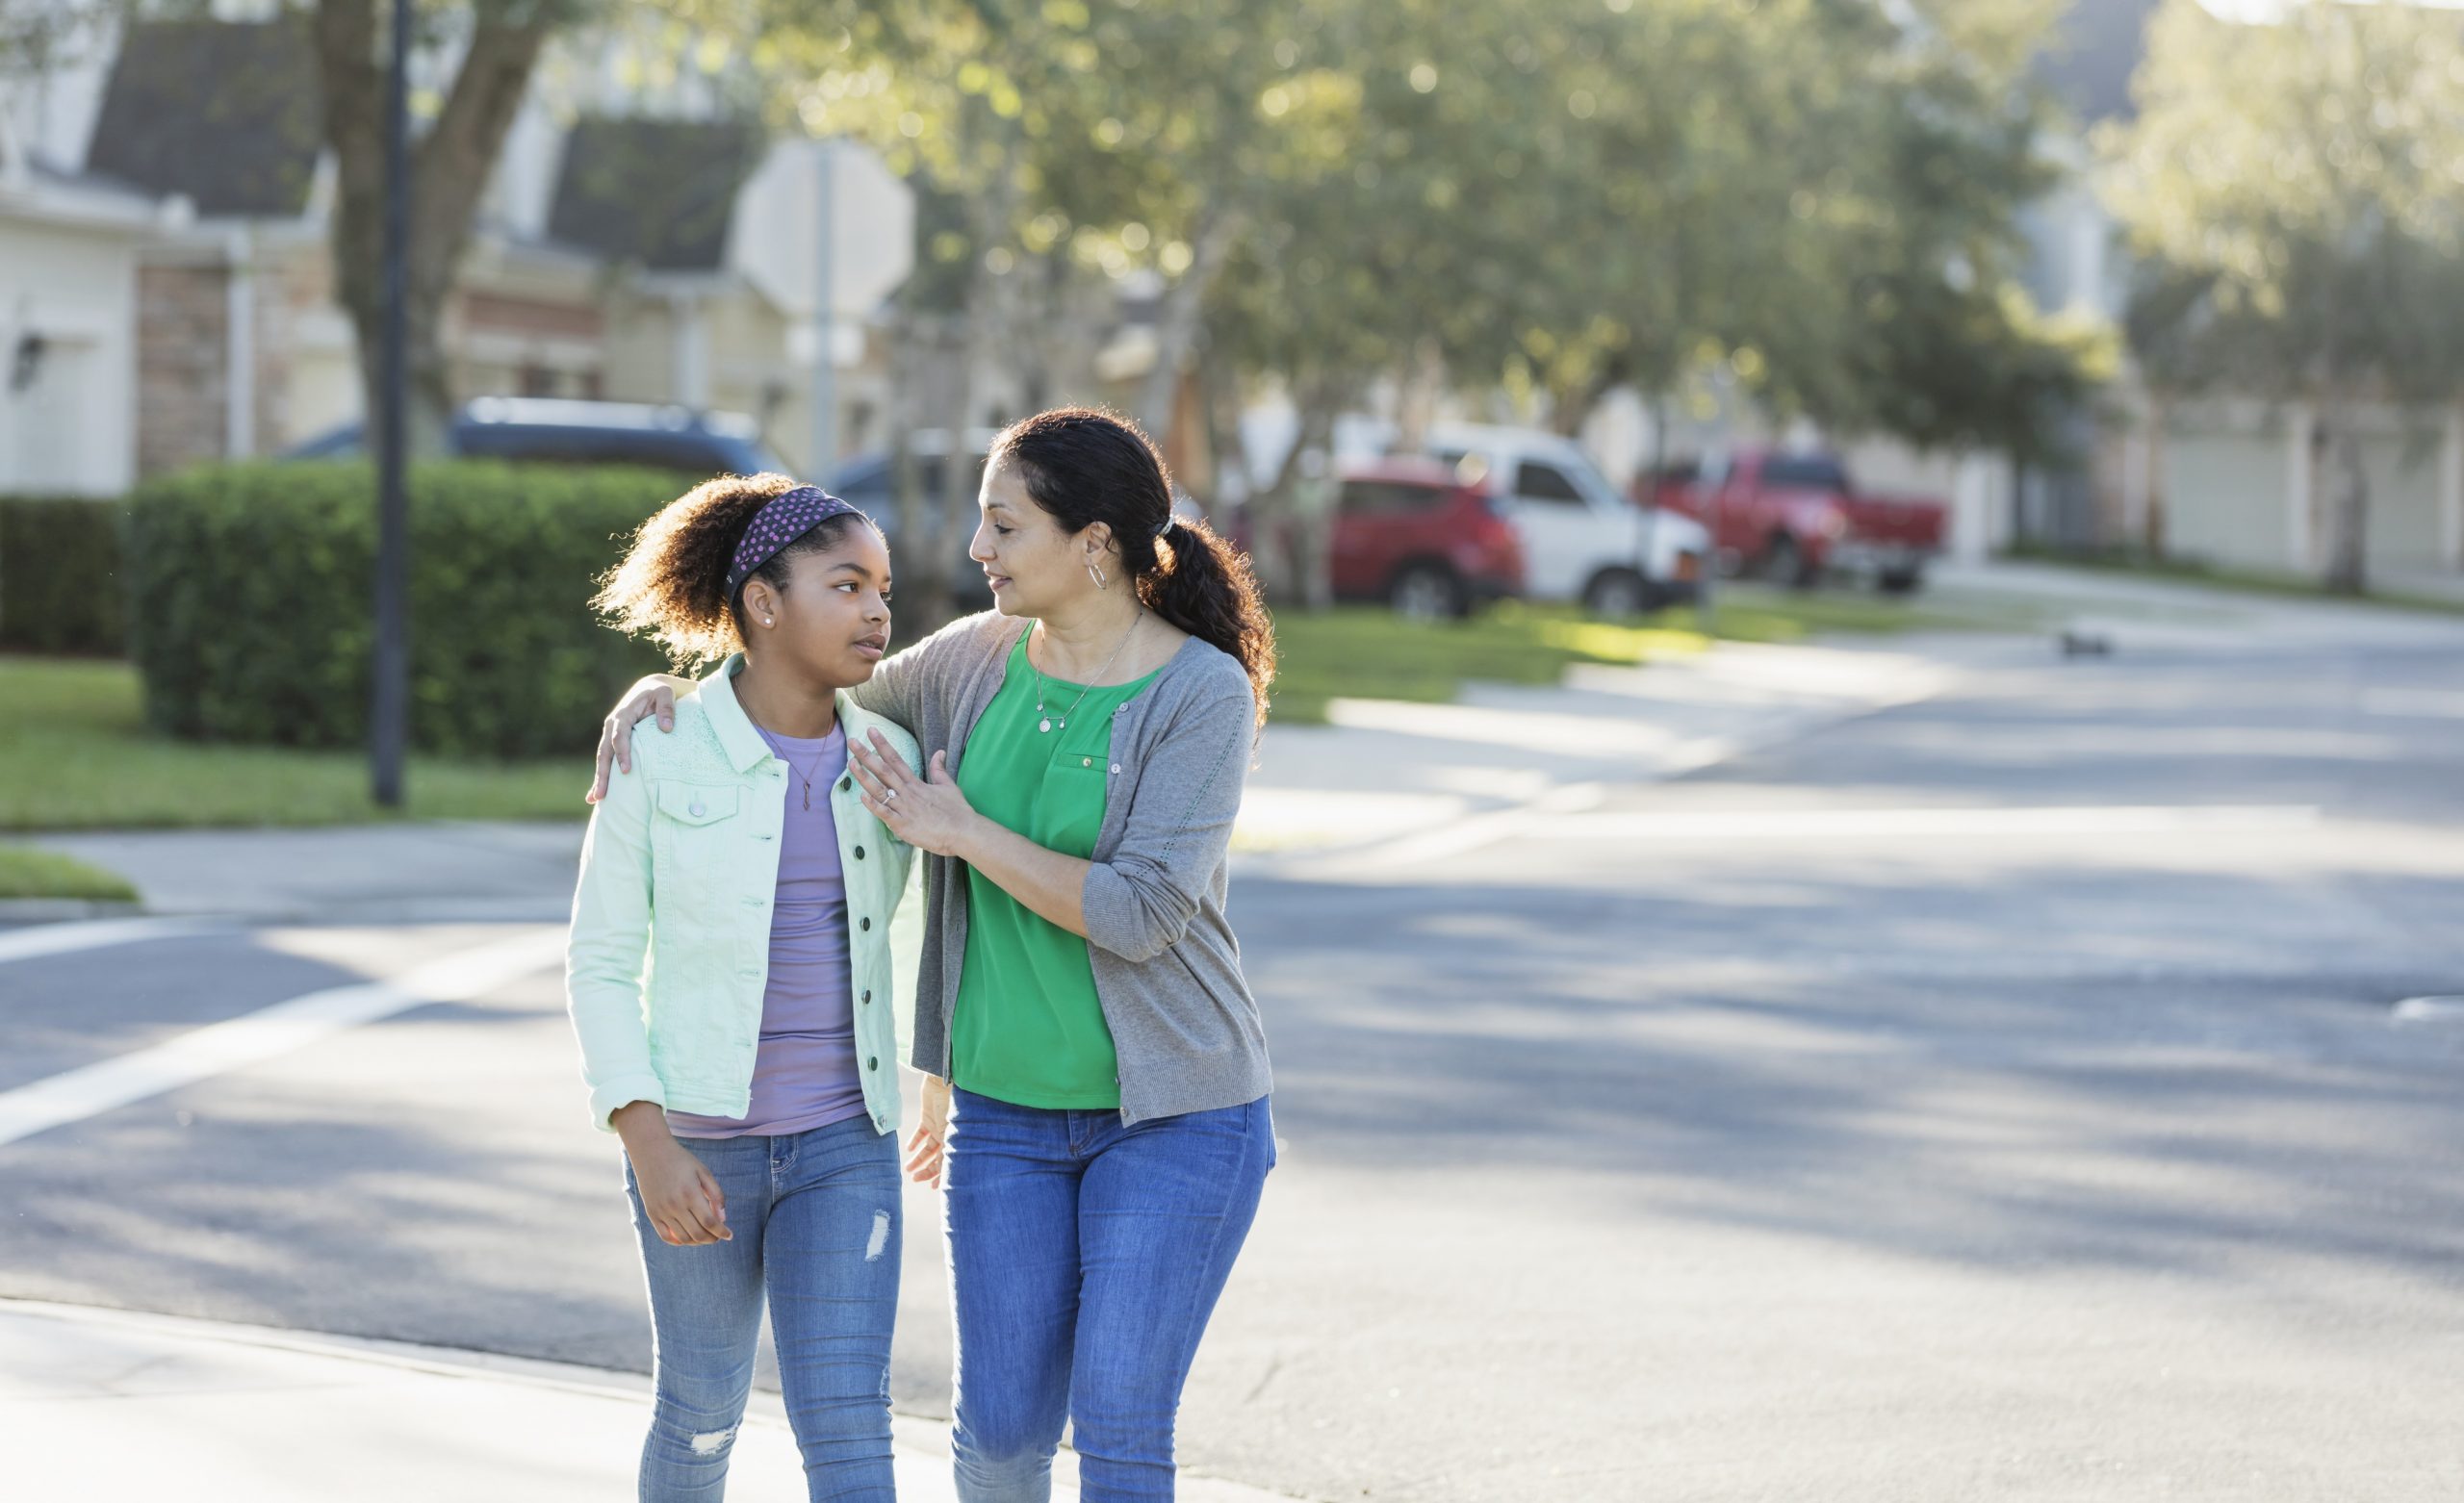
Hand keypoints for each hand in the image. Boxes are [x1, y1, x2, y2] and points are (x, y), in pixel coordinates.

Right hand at [587, 678, 678, 803]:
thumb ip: (666, 708)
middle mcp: (612, 726)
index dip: (622, 753)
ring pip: (602, 758)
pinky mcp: (614, 742)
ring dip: (599, 778)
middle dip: (603, 773)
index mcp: (623, 714)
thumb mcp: (665, 693)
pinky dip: (602, 776)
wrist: (652, 688)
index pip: (620, 736)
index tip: (626, 770)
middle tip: (603, 794)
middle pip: (605, 751)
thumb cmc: (661, 692)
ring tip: (596, 799)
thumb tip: (666, 728)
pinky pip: (606, 760)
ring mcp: (611, 734)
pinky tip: (594, 795)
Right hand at [622, 1126, 730, 1245]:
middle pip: (698, 1234)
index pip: (710, 1222)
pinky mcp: (652, 1213)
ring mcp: (662, 1211)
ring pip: (683, 1238)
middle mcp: (675, 1205)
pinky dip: (679, 1241)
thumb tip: (723, 1218)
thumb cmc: (681, 1160)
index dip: (722, 1232)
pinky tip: (687, 1237)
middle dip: (712, 1239)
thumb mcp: (703, 1172)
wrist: (651, 1152)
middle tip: (719, 1236)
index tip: (729, 1235)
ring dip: (697, 1242)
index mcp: (691, 1193)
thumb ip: (716, 1194)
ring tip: (705, 1236)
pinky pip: (666, 1236)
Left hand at [850, 730, 977, 857]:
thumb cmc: (957, 811)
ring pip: (880, 790)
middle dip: (867, 755)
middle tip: (852, 742)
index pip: (896, 759)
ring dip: (864, 777)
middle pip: (884, 770)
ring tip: (851, 763)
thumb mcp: (949, 786)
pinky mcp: (903, 825)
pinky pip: (885, 814)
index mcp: (917, 783)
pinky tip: (862, 796)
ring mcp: (904, 809)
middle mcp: (908, 793)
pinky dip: (873, 805)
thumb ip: (939, 770)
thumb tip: (939, 752)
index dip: (882, 744)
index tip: (871, 731)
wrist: (964, 832)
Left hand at [906, 1074, 949, 1187]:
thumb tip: (946, 1171)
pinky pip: (921, 1133)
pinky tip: (909, 1149)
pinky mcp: (928, 1116)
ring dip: (918, 1159)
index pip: (949, 1162)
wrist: (945, 1080)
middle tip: (915, 1179)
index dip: (942, 1176)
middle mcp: (948, 1134)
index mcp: (957, 1139)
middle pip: (937, 1157)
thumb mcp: (952, 1129)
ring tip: (908, 1169)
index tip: (933, 1188)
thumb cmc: (954, 1104)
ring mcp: (938, 1125)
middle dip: (927, 1170)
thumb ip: (949, 1149)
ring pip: (927, 1148)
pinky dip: (915, 1141)